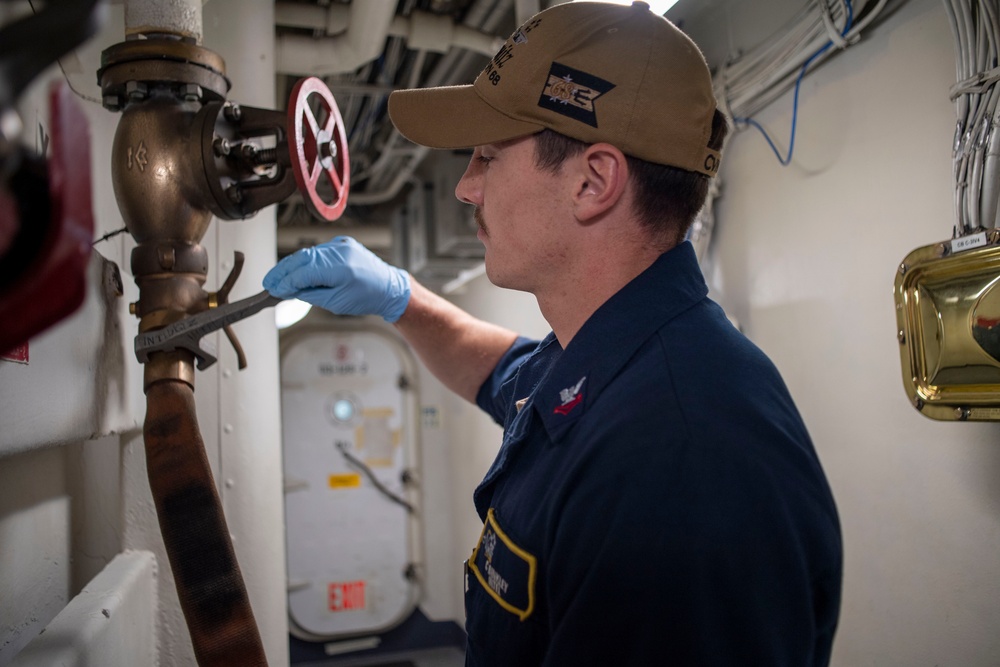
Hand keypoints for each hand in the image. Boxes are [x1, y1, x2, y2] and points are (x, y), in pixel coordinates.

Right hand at [263, 236, 410, 321]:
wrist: (388, 287)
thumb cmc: (367, 297)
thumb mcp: (336, 302)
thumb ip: (310, 294)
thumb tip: (290, 290)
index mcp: (340, 268)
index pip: (304, 272)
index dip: (286, 281)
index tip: (273, 289)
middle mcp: (340, 252)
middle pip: (302, 258)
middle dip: (283, 270)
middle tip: (269, 281)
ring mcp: (342, 245)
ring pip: (309, 253)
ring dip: (293, 265)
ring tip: (278, 277)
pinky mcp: (343, 244)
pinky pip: (319, 251)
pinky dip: (307, 260)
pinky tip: (297, 270)